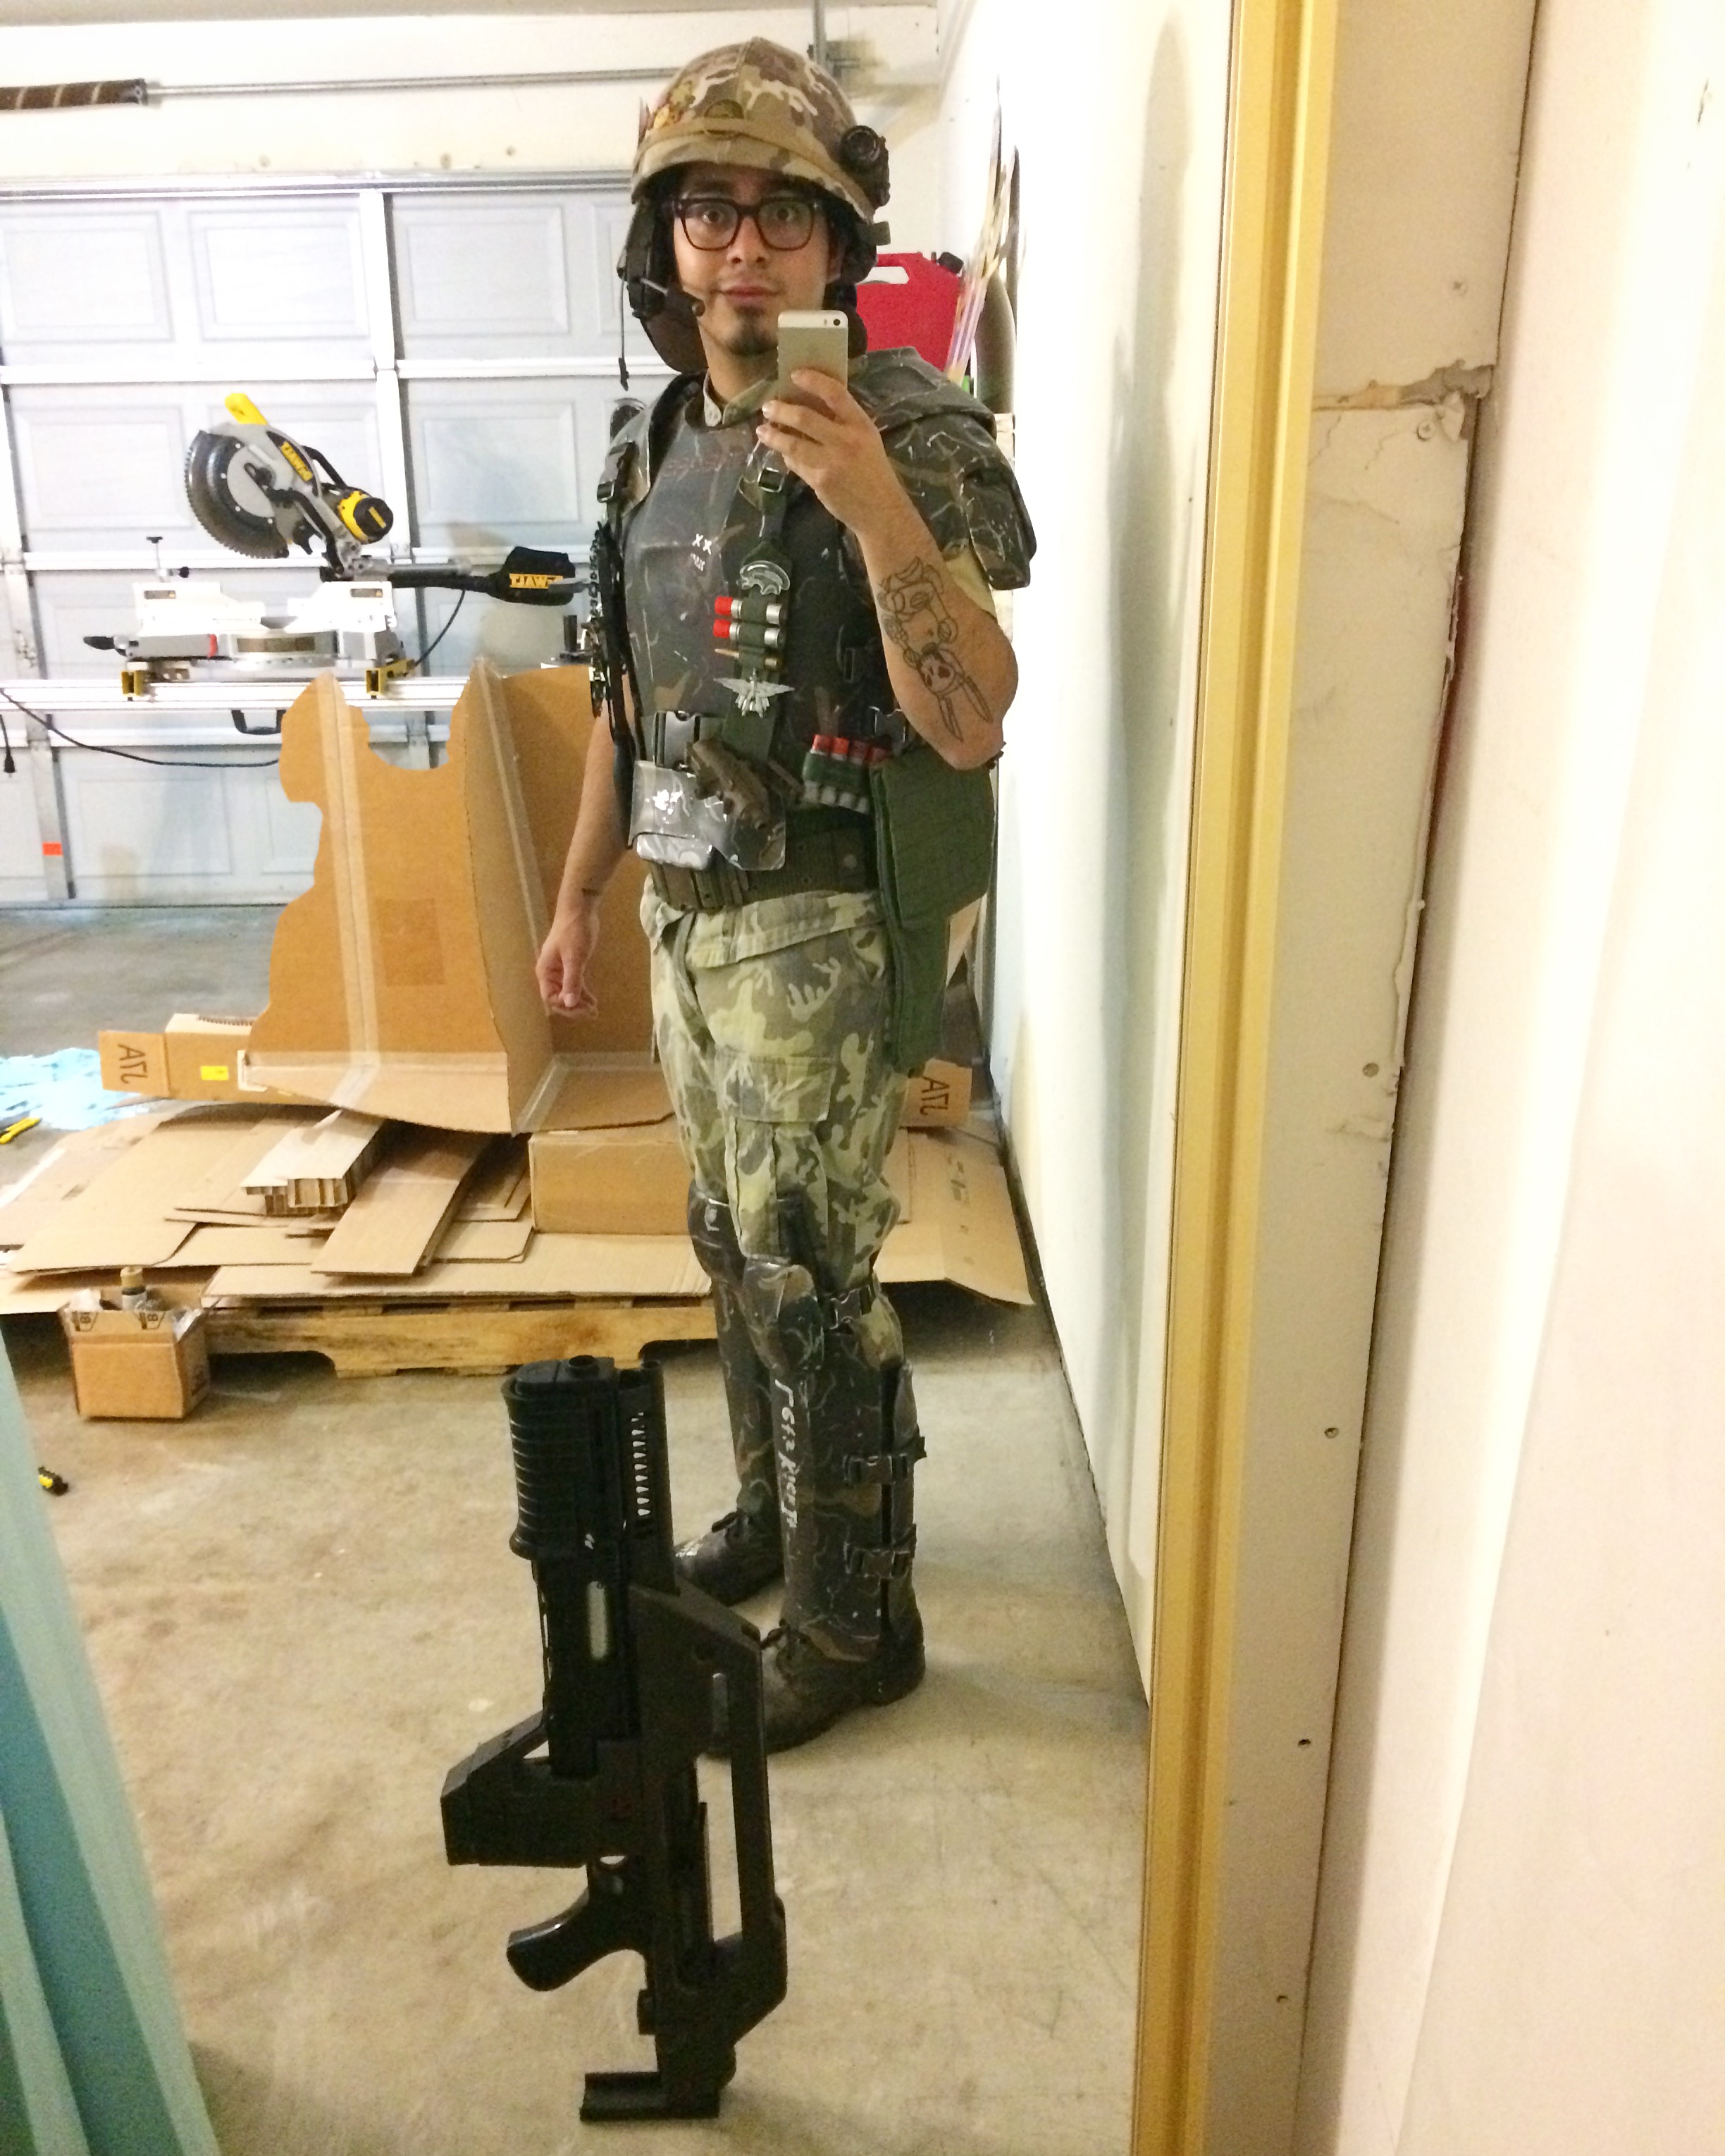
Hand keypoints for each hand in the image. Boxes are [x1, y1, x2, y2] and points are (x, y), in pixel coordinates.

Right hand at [536, 896, 600, 1014]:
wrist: (580, 909)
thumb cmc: (574, 932)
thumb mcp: (574, 958)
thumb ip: (571, 981)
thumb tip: (570, 1003)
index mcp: (545, 971)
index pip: (550, 997)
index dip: (564, 1006)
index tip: (581, 1008)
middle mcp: (550, 973)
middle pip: (559, 997)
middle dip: (574, 1007)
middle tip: (591, 1013)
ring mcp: (560, 969)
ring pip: (568, 992)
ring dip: (580, 1002)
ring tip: (594, 1011)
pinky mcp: (571, 964)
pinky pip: (574, 983)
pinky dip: (582, 992)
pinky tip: (592, 1000)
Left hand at [756, 371, 907, 540]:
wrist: (880, 511)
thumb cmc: (874, 471)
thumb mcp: (867, 439)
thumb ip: (844, 423)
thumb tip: (813, 404)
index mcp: (861, 425)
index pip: (835, 394)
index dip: (812, 381)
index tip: (794, 375)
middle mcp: (846, 442)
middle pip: (805, 418)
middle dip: (781, 410)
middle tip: (768, 407)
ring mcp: (830, 463)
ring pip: (793, 444)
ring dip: (774, 435)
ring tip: (762, 430)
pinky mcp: (819, 482)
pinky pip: (796, 464)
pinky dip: (787, 457)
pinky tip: (781, 453)